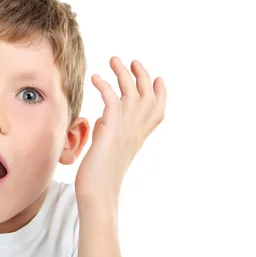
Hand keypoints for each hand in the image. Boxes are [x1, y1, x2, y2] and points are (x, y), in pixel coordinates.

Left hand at [75, 57, 165, 205]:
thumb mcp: (107, 150)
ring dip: (123, 74)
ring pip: (132, 94)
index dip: (160, 94)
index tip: (158, 78)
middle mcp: (135, 133)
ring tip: (113, 60)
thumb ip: (109, 133)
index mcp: (137, 138)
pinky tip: (95, 78)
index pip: (157, 112)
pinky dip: (105, 86)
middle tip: (133, 61)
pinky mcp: (110, 132)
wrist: (97, 196)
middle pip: (148, 97)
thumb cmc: (98, 179)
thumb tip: (103, 120)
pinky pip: (111, 102)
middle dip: (142, 76)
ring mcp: (125, 132)